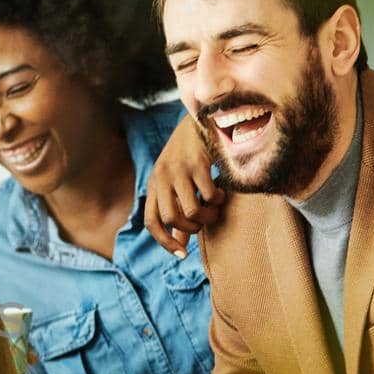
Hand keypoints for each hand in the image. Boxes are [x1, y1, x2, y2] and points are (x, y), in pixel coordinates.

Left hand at [144, 113, 225, 256]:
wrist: (199, 119)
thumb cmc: (189, 156)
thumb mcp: (176, 182)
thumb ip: (178, 210)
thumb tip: (180, 242)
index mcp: (154, 185)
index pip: (152, 222)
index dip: (165, 242)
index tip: (182, 254)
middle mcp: (161, 178)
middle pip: (171, 219)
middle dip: (191, 229)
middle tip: (205, 224)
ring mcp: (178, 170)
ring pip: (191, 211)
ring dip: (207, 217)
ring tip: (215, 210)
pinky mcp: (196, 163)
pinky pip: (207, 194)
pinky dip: (217, 200)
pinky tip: (221, 192)